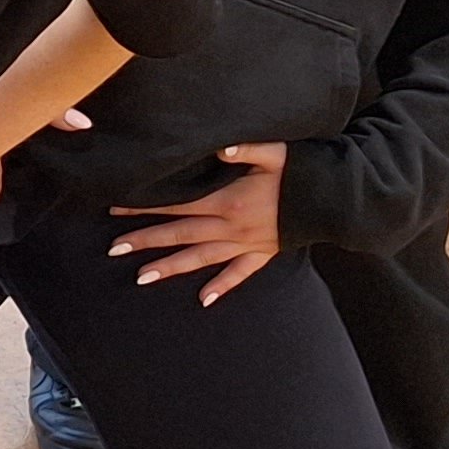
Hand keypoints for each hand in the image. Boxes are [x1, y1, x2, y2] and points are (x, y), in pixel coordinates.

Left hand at [109, 141, 287, 304]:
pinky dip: (222, 287)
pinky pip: (240, 274)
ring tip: (141, 278)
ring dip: (170, 268)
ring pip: (201, 259)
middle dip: (146, 241)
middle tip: (114, 249)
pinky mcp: (264, 253)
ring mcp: (247, 244)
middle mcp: (232, 227)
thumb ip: (245, 149)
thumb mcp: (275, 152)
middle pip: (181, 235)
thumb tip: (217, 148)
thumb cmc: (303, 172)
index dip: (146, 207)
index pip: (177, 205)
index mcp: (228, 201)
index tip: (117, 211)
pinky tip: (204, 300)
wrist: (335, 201)